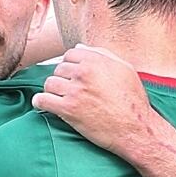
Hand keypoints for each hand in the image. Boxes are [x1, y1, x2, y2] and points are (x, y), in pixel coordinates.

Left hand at [31, 44, 161, 156]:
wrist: (135, 128)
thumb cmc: (133, 100)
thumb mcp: (124, 69)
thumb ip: (102, 55)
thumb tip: (79, 48)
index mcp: (96, 60)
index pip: (69, 54)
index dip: (70, 66)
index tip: (73, 77)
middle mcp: (83, 72)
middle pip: (58, 69)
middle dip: (62, 79)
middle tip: (69, 91)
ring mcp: (74, 91)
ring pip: (49, 84)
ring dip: (52, 91)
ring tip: (58, 99)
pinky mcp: (68, 109)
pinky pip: (42, 100)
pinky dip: (40, 102)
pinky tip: (43, 105)